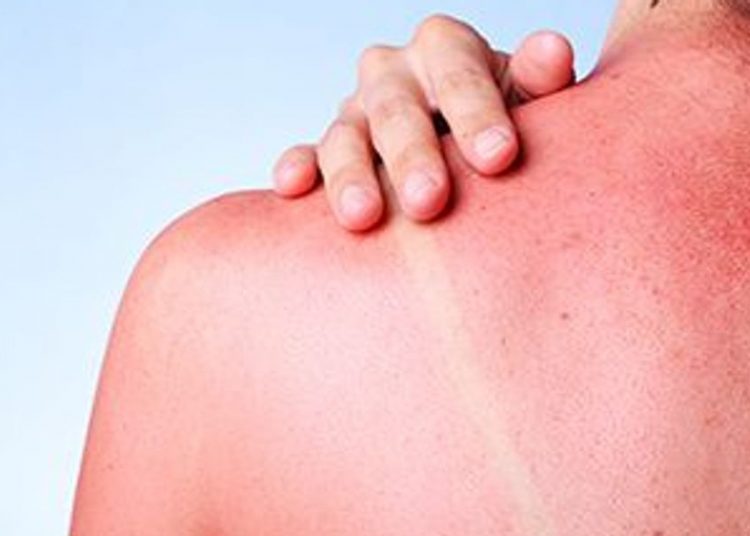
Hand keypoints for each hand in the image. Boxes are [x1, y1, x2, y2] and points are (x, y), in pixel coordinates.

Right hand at [272, 14, 574, 231]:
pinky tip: (293, 188)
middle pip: (397, 108)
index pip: (458, 71)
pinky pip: (308, 154)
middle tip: (429, 202)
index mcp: (445, 49)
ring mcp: (356, 112)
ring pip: (345, 136)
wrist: (463, 152)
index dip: (477, 113)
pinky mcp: (328, 150)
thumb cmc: (500, 126)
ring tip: (363, 218)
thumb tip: (553, 53)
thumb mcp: (528, 101)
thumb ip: (537, 80)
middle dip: (412, 156)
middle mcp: (393, 74)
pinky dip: (299, 168)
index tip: (499, 159)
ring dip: (350, 176)